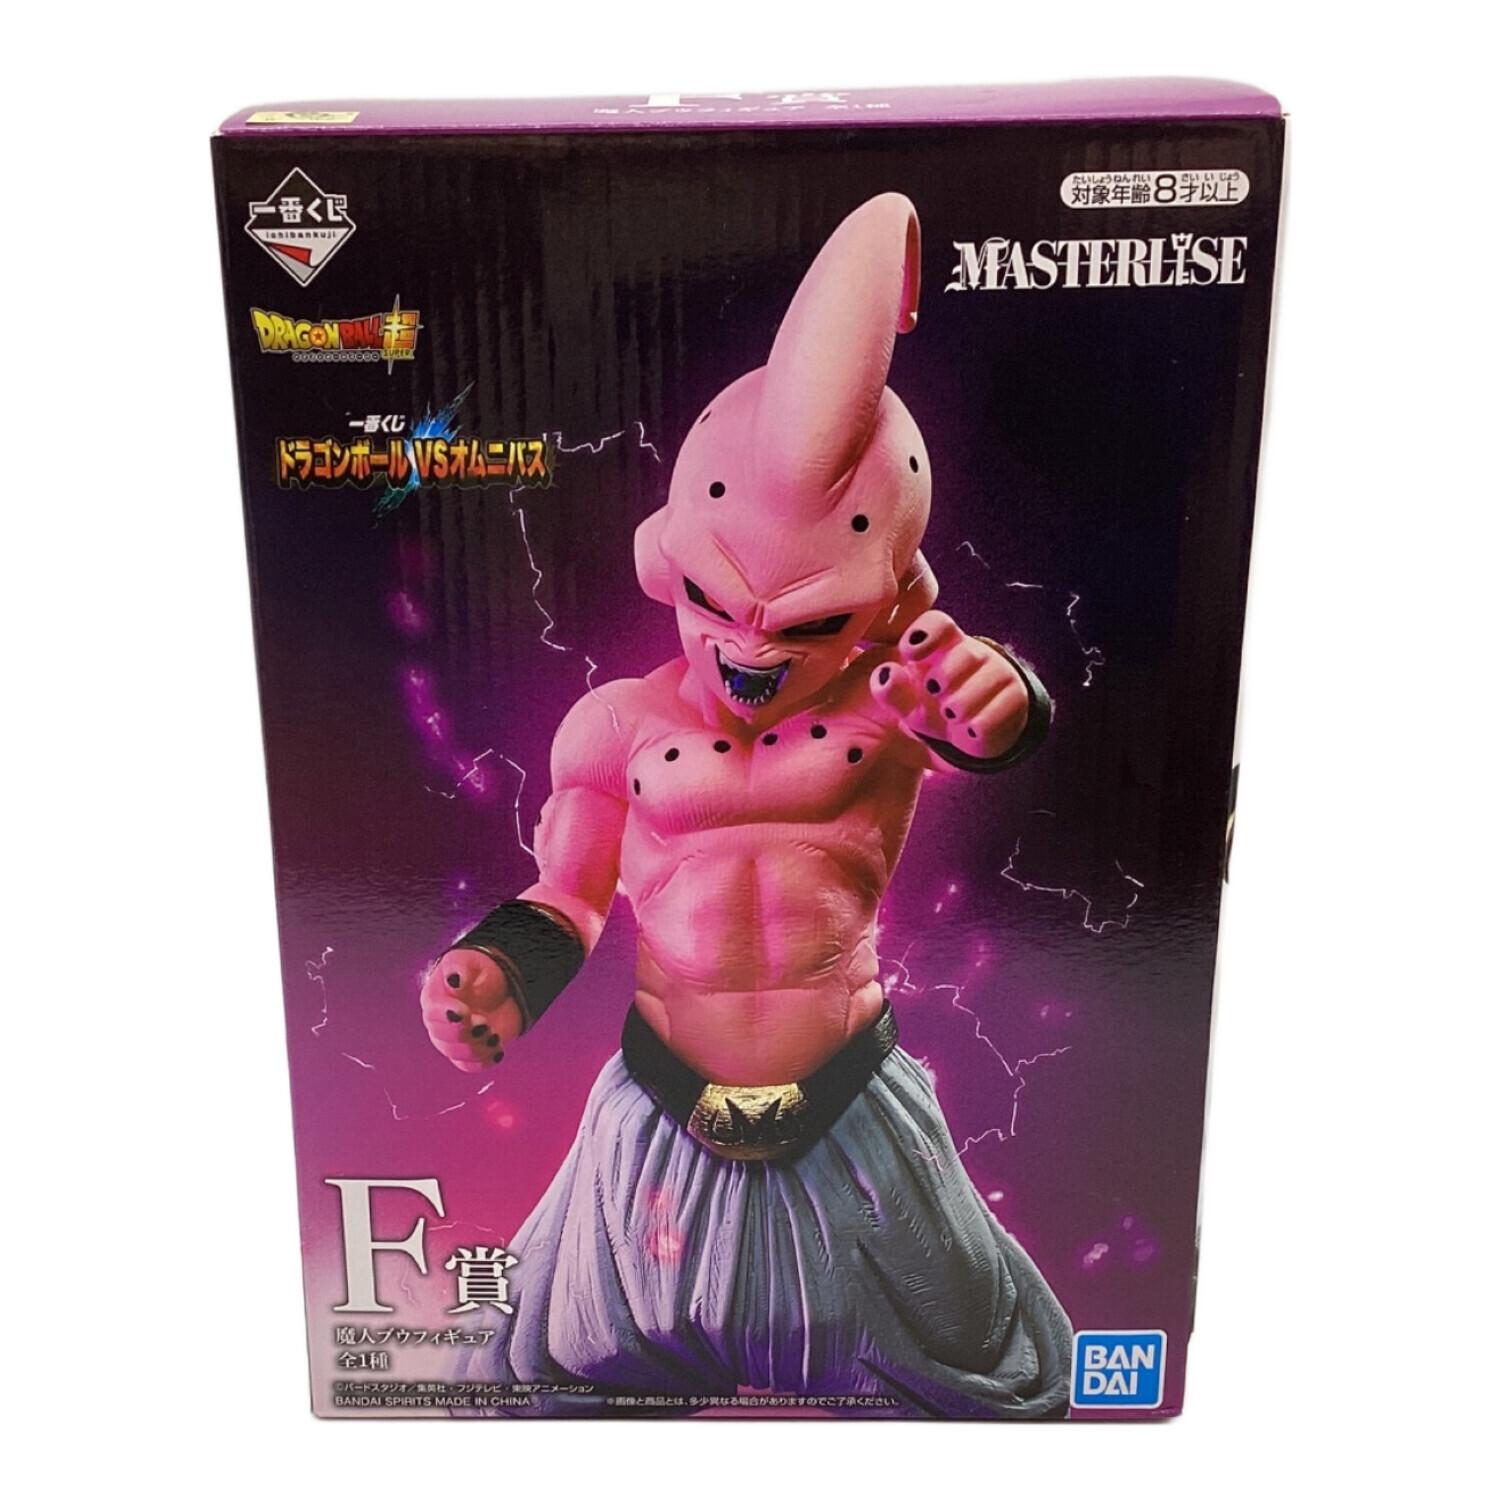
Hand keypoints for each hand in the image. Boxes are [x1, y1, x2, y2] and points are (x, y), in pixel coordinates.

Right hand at [419, 948, 523, 1071]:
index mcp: (435, 999)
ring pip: (457, 1054)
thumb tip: (455, 979)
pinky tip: (498, 1049)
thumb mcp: (469, 961)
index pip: (433, 1013)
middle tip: (484, 1023)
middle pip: (442, 1038)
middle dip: (464, 1033)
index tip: (465, 1011)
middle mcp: (440, 1022)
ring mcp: (454, 1040)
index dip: (447, 1015)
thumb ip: (460, 968)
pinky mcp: (471, 1051)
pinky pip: (471, 1066)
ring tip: (493, 1034)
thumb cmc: (480, 970)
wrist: (503, 985)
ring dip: (477, 1047)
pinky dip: (485, 1060)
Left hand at [872, 610, 1028, 759]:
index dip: (925, 634)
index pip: (939, 624)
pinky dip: (977, 727)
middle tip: (935, 692)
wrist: (972, 733)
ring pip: (985, 683)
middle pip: (966, 652)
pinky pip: (997, 713)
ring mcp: (999, 673)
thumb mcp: (907, 704)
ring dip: (961, 704)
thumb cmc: (933, 707)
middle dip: (946, 676)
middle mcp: (974, 653)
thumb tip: (886, 672)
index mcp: (942, 645)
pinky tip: (970, 729)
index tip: (909, 654)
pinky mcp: (1018, 698)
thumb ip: (892, 691)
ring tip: (951, 715)